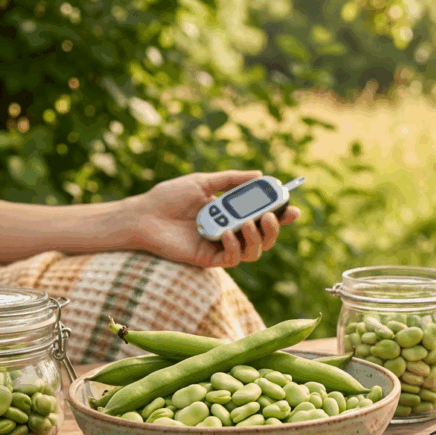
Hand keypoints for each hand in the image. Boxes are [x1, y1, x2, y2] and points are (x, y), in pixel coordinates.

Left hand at [130, 171, 301, 267]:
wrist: (143, 215)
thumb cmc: (169, 197)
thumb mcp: (203, 182)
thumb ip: (230, 180)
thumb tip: (259, 174)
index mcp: (231, 214)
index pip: (263, 217)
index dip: (281, 215)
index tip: (292, 207)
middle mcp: (230, 232)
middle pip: (264, 238)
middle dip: (274, 229)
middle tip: (271, 216)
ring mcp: (220, 247)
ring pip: (253, 252)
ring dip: (256, 238)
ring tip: (248, 223)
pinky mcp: (208, 260)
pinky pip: (232, 258)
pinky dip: (234, 246)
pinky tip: (226, 232)